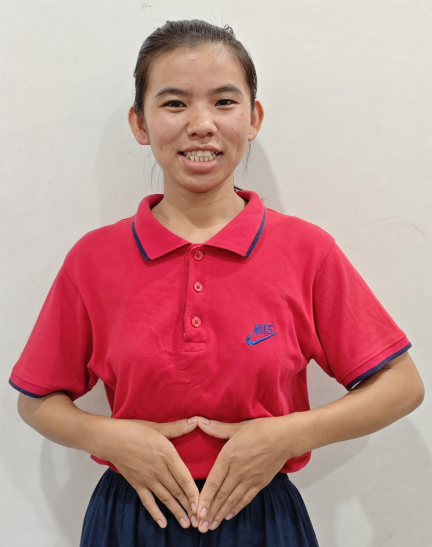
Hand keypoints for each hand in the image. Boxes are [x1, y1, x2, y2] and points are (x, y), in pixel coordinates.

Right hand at [96, 416, 200, 529]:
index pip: (184, 477)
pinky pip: (148, 501)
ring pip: (165, 498)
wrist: (110, 439)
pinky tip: (163, 523)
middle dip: (189, 506)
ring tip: (186, 524)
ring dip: (177, 511)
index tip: (202, 505)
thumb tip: (196, 420)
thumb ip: (178, 427)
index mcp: (167, 455)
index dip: (194, 492)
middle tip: (199, 519)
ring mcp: (147, 479)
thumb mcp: (158, 427)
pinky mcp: (137, 484)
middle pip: (177, 491)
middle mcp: (159, 470)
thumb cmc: (134, 430)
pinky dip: (155, 513)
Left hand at [194, 415, 297, 532]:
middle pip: (221, 495)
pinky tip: (228, 516)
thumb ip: (217, 428)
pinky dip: (236, 508)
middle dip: (210, 512)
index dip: (204, 498)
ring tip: (211, 526)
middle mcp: (238, 471)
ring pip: (232, 500)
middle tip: (200, 526)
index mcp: (229, 456)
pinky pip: (245, 499)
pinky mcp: (260, 483)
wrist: (285, 437)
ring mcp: (250, 479)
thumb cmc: (261, 429)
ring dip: (220, 514)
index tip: (197, 511)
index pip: (213, 482)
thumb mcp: (237, 427)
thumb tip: (200, 421)